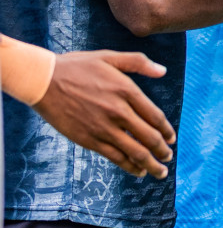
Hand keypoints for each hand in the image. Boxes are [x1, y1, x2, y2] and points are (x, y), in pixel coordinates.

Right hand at [33, 51, 175, 179]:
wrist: (44, 80)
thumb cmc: (77, 66)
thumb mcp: (110, 57)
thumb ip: (138, 62)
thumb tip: (163, 71)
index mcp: (126, 90)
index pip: (155, 116)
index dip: (167, 131)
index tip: (172, 139)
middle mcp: (119, 111)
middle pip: (149, 138)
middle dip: (163, 151)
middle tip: (168, 157)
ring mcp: (104, 128)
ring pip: (135, 152)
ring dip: (151, 165)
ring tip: (159, 171)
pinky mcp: (89, 140)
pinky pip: (115, 157)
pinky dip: (130, 166)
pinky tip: (137, 171)